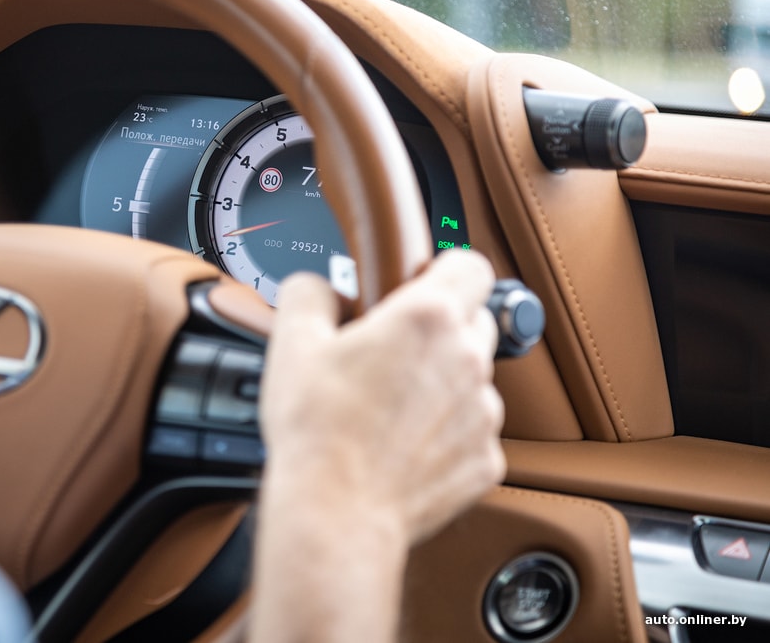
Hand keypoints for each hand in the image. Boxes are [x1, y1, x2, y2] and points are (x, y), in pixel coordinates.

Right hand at [261, 248, 504, 547]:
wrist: (335, 512)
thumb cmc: (316, 430)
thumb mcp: (292, 340)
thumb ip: (309, 292)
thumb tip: (317, 287)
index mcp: (427, 317)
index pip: (471, 264)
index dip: (446, 268)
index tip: (423, 282)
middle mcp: (467, 359)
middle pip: (476, 320)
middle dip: (442, 327)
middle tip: (394, 347)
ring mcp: (483, 413)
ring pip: (474, 379)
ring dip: (443, 383)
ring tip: (391, 405)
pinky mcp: (484, 460)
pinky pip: (472, 432)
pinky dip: (445, 435)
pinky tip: (402, 445)